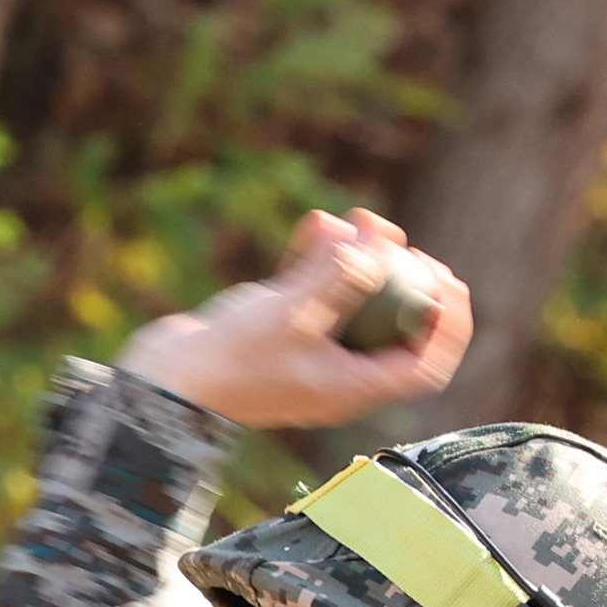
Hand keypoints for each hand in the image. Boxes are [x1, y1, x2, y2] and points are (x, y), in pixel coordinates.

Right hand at [113, 208, 471, 430]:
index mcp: (350, 387)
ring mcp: (306, 352)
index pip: (425, 366)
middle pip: (393, 325)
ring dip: (357, 257)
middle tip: (392, 239)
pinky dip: (318, 261)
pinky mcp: (275, 335)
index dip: (448, 323)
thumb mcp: (291, 314)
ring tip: (349, 218)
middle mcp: (335, 373)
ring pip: (353, 303)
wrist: (158, 383)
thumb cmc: (225, 363)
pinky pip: (312, 294)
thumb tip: (380, 242)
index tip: (444, 280)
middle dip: (400, 274)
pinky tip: (313, 225)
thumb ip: (340, 276)